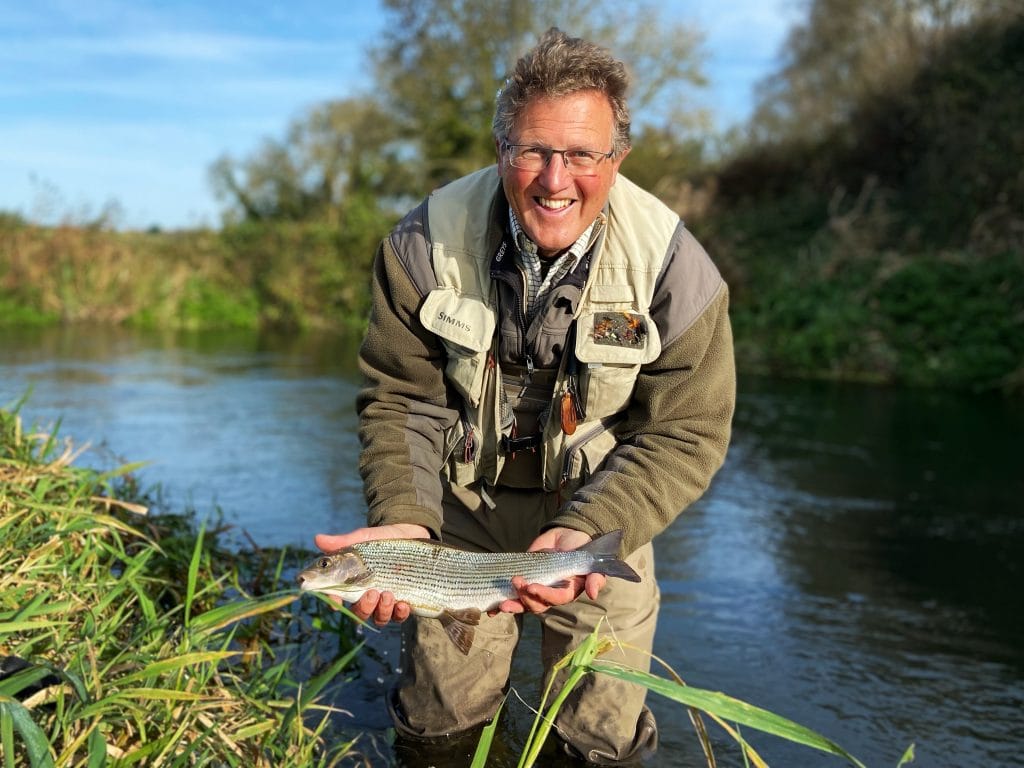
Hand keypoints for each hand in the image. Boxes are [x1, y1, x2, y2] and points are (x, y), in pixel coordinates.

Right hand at [313, 523, 429, 625]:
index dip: (333, 602)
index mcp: (351, 583)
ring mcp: (384, 602)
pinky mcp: (403, 602)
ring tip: (388, 594)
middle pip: (359, 614)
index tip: (336, 601)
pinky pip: (399, 617)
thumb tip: (318, 539)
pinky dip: (400, 614)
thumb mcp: (362, 539)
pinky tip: (403, 604)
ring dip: (382, 610)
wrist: (408, 537)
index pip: (336, 598)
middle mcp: (365, 597)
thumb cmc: (379, 541)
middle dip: (364, 608)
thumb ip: (342, 542)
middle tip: (372, 592)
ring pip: (378, 618)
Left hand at [494, 527, 606, 615]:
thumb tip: (593, 593)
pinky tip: (490, 608)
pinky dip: (500, 603)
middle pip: (536, 605)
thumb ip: (594, 577)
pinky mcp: (523, 580)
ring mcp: (535, 588)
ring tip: (500, 602)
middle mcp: (549, 594)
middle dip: (524, 599)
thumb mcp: (591, 562)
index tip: (532, 587)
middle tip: (516, 583)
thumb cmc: (582, 550)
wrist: (567, 535)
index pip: (554, 598)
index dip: (543, 595)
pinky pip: (511, 594)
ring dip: (512, 605)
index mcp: (566, 592)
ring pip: (523, 604)